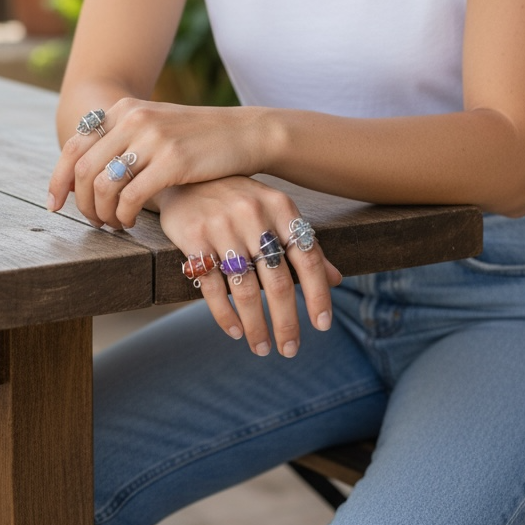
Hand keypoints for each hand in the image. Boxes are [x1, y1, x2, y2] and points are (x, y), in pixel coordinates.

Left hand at [48, 97, 272, 228]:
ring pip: (105, 185)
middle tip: (94, 222)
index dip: (58, 179)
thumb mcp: (155, 128)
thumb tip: (82, 175)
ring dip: (102, 213)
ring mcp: (153, 138)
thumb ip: (121, 142)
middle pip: (85, 169)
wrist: (245, 133)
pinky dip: (123, 216)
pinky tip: (131, 223)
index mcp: (125, 109)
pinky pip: (131, 197)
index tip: (54, 205)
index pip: (74, 146)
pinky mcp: (173, 161)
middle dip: (83, 203)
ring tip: (114, 225)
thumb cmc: (197, 139)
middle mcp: (134, 119)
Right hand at [160, 176, 341, 357]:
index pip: (308, 258)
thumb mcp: (276, 211)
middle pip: (278, 281)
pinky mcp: (194, 238)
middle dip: (286, 321)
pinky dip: (225, 315)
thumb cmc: (240, 198)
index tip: (322, 325)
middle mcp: (254, 215)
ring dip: (256, 326)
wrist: (187, 175)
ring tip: (262, 348)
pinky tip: (236, 331)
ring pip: (245, 290)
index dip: (318, 295)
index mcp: (281, 207)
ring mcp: (222, 226)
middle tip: (290, 349)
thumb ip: (304, 243)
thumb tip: (337, 279)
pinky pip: (212, 287)